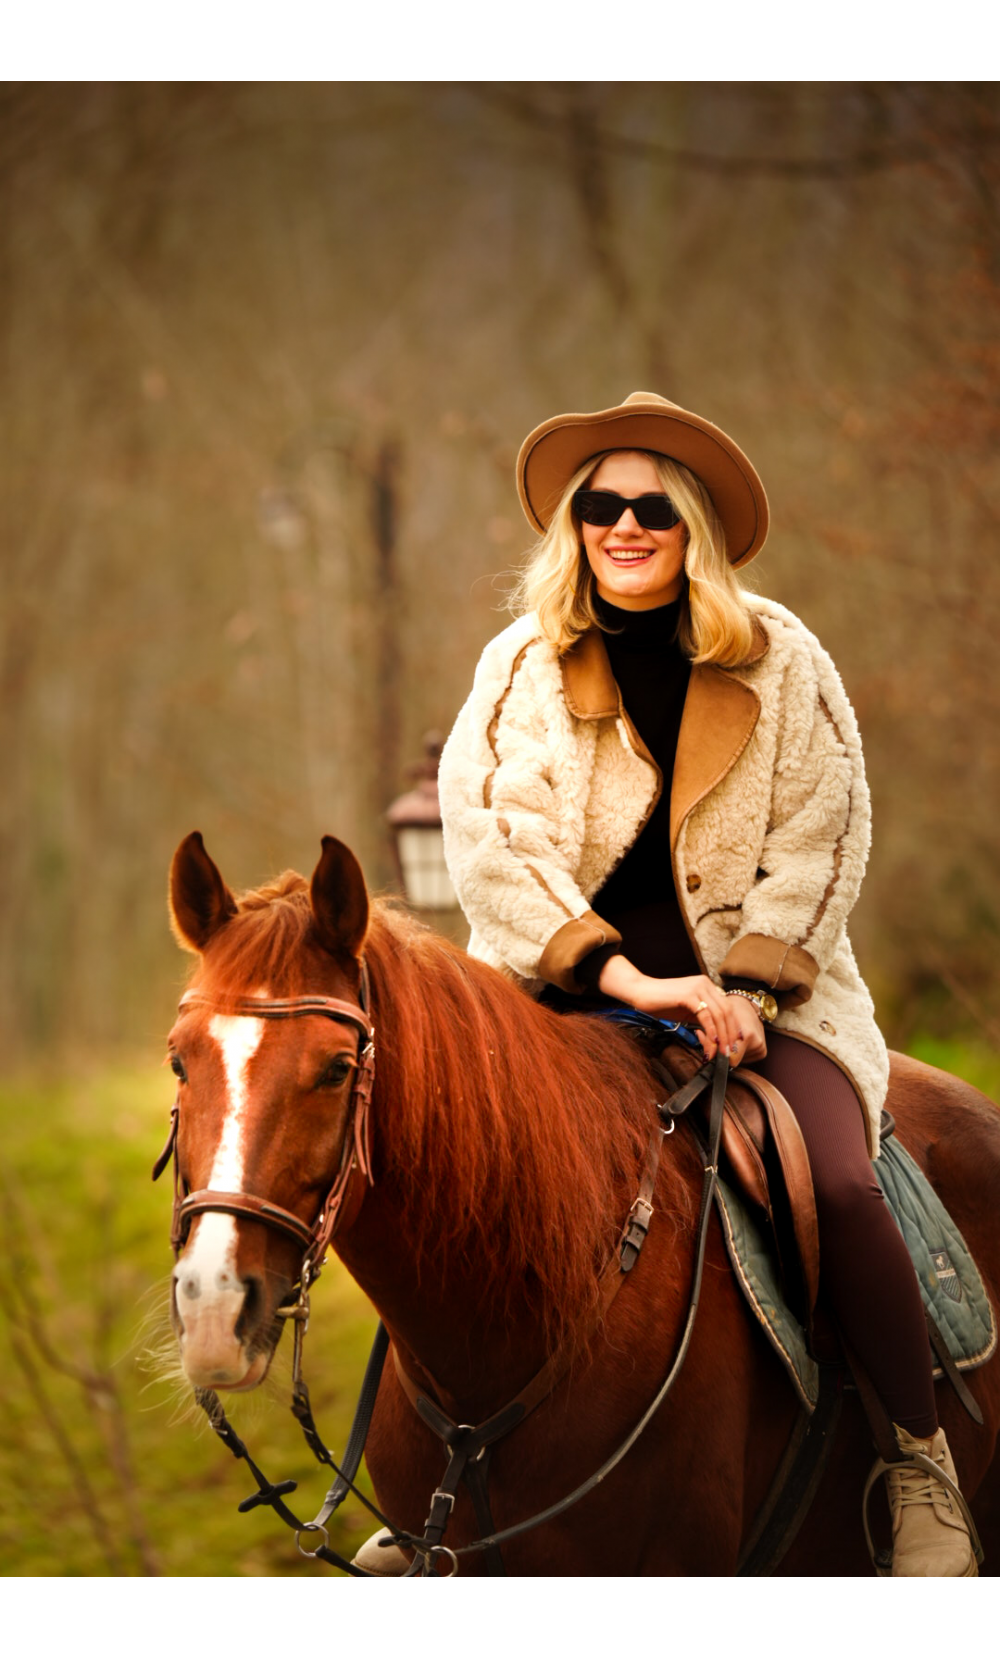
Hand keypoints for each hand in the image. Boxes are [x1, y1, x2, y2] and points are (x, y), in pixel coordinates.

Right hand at [597, 958, 767, 1064]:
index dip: (733, 1026)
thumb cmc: (660, 1002)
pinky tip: (712, 1041)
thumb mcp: (686, 1010)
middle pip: (727, 1012)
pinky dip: (711, 1030)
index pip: (727, 1007)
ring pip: (719, 1015)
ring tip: (722, 1052)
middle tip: (730, 1052)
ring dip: (722, 1036)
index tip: (734, 1042)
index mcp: (706, 985)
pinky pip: (705, 1015)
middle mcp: (705, 984)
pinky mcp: (688, 995)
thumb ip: (702, 1017)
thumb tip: (715, 1036)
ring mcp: (697, 988)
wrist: (640, 991)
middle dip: (730, 1034)